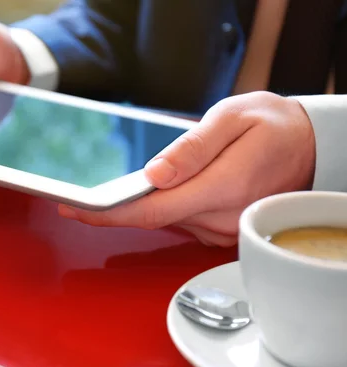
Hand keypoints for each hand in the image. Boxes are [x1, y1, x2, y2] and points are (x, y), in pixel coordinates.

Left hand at [58, 91, 315, 246]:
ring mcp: (222, 229)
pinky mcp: (220, 230)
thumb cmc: (272, 126)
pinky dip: (159, 208)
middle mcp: (221, 218)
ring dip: (136, 208)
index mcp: (223, 188)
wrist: (308, 147)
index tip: (73, 208)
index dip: (108, 213)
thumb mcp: (232, 120)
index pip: (152, 210)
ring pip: (165, 222)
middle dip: (112, 210)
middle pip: (153, 219)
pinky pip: (180, 221)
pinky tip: (148, 193)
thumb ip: (193, 149)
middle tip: (73, 198)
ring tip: (106, 192)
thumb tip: (154, 174)